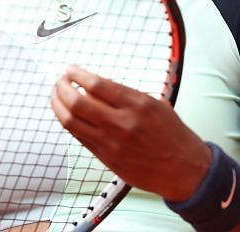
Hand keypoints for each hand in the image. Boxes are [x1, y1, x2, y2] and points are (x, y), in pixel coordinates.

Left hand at [50, 65, 212, 201]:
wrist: (183, 169)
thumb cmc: (173, 136)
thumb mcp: (157, 106)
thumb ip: (129, 97)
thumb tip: (100, 87)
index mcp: (139, 105)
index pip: (98, 85)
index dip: (79, 75)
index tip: (71, 69)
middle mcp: (123, 122)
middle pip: (78, 102)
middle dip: (63, 87)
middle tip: (60, 80)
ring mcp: (111, 142)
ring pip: (71, 121)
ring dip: (58, 105)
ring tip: (56, 95)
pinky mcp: (105, 157)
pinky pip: (79, 137)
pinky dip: (69, 123)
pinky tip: (67, 114)